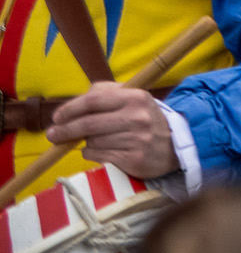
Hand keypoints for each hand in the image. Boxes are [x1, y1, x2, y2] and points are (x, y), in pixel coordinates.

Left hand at [46, 83, 177, 179]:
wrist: (176, 143)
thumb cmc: (145, 119)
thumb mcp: (133, 98)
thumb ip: (105, 94)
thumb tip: (73, 105)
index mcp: (136, 97)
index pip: (94, 101)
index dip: (70, 109)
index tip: (57, 117)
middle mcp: (137, 117)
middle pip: (89, 124)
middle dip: (65, 130)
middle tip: (52, 135)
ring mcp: (136, 139)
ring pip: (92, 141)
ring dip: (85, 142)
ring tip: (93, 140)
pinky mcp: (134, 159)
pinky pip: (98, 155)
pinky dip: (92, 153)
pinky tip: (101, 150)